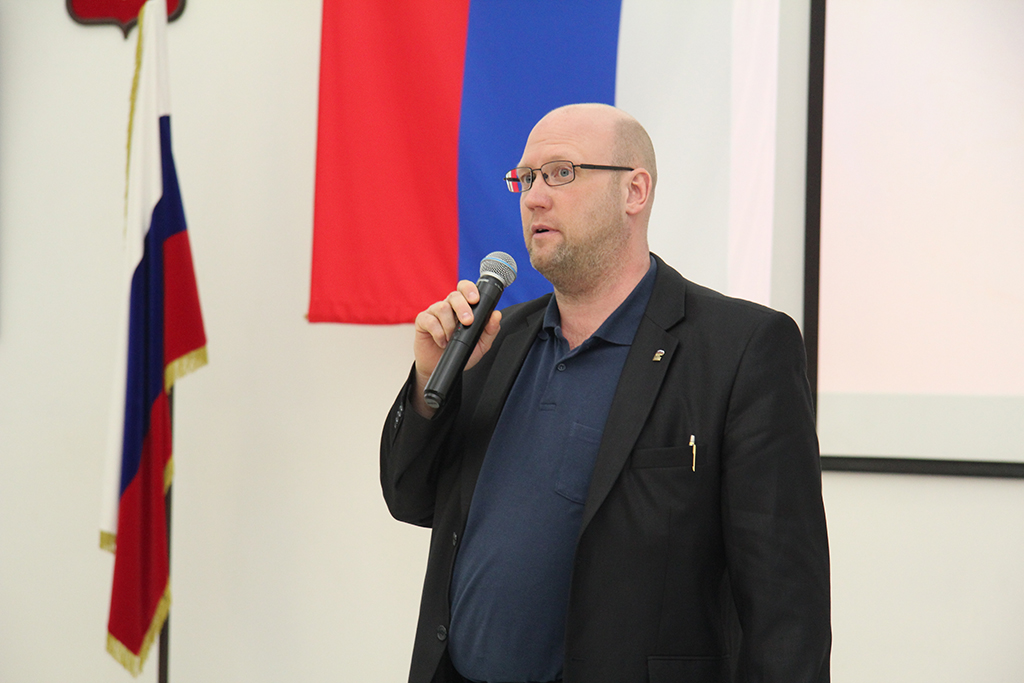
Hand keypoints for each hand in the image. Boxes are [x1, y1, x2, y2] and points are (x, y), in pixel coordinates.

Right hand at [411, 280, 501, 416]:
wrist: (440, 366)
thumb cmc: (460, 351)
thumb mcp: (481, 344)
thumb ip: (490, 330)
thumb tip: (497, 315)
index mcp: (462, 307)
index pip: (465, 289)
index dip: (470, 289)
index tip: (476, 300)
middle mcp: (448, 306)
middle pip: (454, 295)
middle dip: (462, 307)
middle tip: (468, 321)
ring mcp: (434, 312)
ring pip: (442, 307)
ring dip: (450, 324)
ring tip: (452, 338)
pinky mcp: (422, 321)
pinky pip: (430, 320)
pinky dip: (438, 332)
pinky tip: (442, 342)